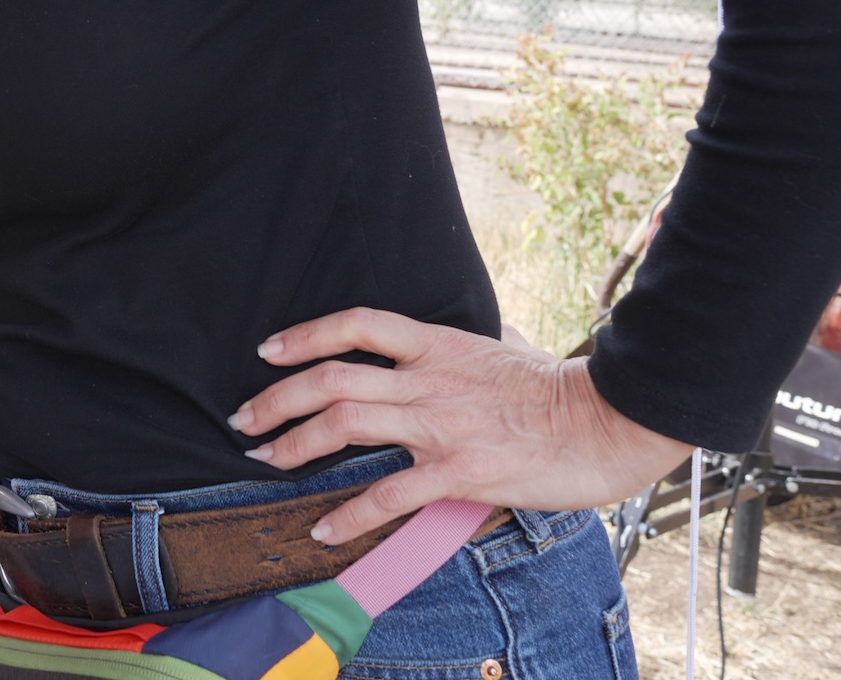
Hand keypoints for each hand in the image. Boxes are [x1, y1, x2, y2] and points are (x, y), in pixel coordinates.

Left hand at [227, 308, 691, 545]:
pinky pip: (388, 494)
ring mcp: (440, 425)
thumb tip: (480, 338)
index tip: (268, 351)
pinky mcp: (458, 472)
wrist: (610, 422)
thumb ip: (479, 346)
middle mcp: (428, 380)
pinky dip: (348, 514)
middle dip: (276, 398)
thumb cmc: (564, 389)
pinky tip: (325, 530)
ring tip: (265, 461)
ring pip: (345, 424)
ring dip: (294, 444)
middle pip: (331, 378)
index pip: (356, 325)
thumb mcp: (510, 350)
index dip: (303, 335)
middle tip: (244, 419)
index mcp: (438, 345)